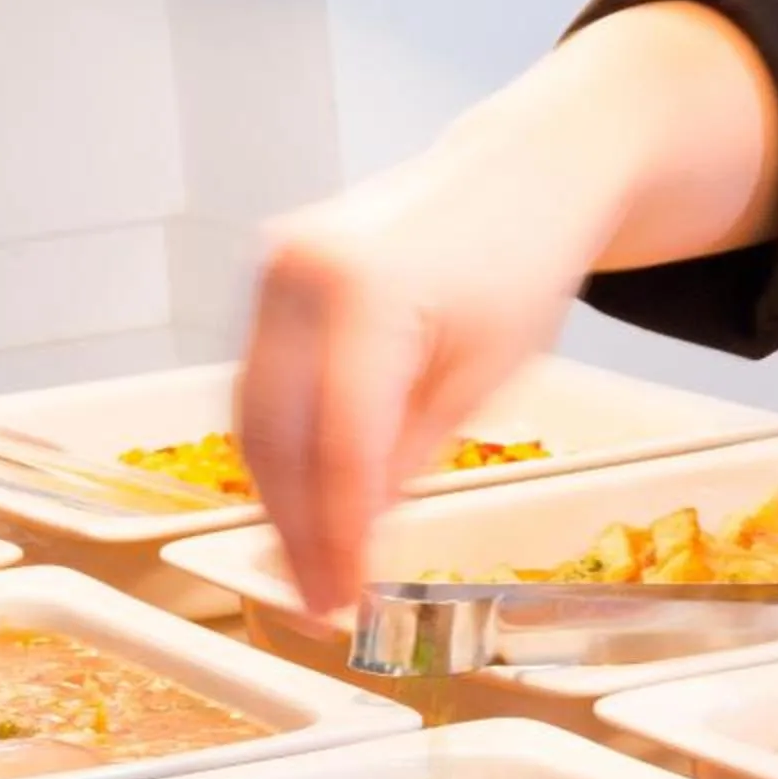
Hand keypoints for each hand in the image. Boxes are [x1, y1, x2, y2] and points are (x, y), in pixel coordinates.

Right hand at [236, 140, 609, 615]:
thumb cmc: (521, 262)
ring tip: (309, 574)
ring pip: (254, 418)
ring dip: (276, 502)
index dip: (336, 536)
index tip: (343, 602)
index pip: (337, 445)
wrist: (523, 171)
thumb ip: (405, 457)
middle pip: (276, 437)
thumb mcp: (480, 378)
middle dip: (295, 533)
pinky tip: (301, 508)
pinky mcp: (271, 279)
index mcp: (361, 289)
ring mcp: (274, 269)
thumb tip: (352, 539)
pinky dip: (278, 453)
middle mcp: (297, 271)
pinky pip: (261, 385)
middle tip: (318, 607)